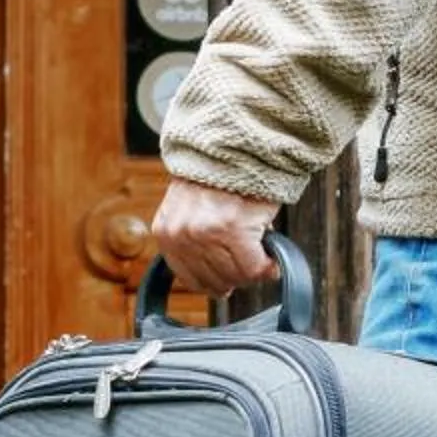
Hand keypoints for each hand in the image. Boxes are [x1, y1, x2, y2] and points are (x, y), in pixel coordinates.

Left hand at [152, 177, 277, 296]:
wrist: (237, 148)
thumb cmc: (219, 178)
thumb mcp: (190, 210)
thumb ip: (195, 245)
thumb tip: (219, 288)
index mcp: (166, 232)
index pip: (191, 279)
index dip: (216, 282)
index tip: (232, 278)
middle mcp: (182, 234)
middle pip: (215, 282)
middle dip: (237, 276)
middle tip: (251, 260)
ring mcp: (206, 233)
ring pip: (236, 276)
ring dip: (253, 270)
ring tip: (260, 251)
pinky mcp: (234, 229)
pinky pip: (253, 267)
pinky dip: (268, 265)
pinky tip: (271, 256)